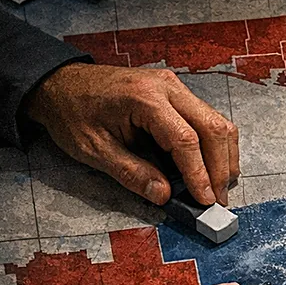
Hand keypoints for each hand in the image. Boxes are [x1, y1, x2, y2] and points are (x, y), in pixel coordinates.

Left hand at [25, 63, 238, 205]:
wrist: (61, 84)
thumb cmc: (72, 112)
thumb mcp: (94, 149)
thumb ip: (132, 173)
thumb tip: (165, 195)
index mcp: (144, 98)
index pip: (186, 139)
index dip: (200, 173)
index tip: (206, 200)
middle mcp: (168, 88)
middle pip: (213, 128)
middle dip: (220, 168)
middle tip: (218, 200)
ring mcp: (176, 88)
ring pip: (219, 123)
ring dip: (224, 157)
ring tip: (218, 186)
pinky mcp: (178, 94)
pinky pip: (208, 119)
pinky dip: (215, 146)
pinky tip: (210, 167)